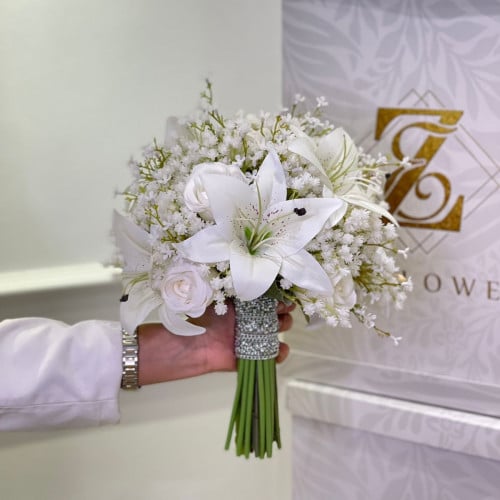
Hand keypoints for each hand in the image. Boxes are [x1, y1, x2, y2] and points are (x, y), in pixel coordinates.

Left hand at [137, 301, 295, 384]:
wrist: (191, 343)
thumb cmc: (201, 317)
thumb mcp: (218, 296)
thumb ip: (234, 287)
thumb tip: (252, 275)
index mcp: (243, 305)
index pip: (268, 298)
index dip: (278, 295)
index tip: (283, 293)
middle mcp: (250, 320)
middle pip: (277, 314)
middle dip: (284, 311)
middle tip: (282, 309)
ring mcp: (251, 338)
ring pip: (277, 333)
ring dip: (284, 327)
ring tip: (280, 325)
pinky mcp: (250, 355)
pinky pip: (271, 356)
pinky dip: (280, 354)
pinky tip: (280, 349)